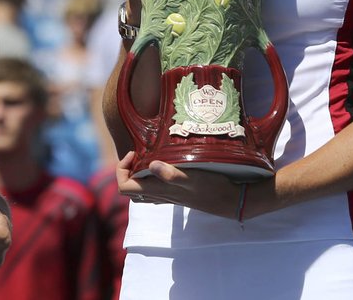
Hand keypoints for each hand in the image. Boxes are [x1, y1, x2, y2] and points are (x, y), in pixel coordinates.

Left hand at [115, 151, 245, 218]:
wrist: (230, 200)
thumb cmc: (212, 187)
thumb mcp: (193, 177)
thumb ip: (171, 174)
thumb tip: (151, 165)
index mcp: (158, 190)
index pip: (124, 187)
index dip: (122, 169)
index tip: (135, 153)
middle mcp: (160, 195)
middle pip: (130, 188)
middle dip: (127, 170)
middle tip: (139, 153)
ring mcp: (168, 195)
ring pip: (141, 189)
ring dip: (138, 172)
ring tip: (148, 155)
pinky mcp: (177, 193)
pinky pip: (154, 188)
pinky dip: (151, 176)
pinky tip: (163, 162)